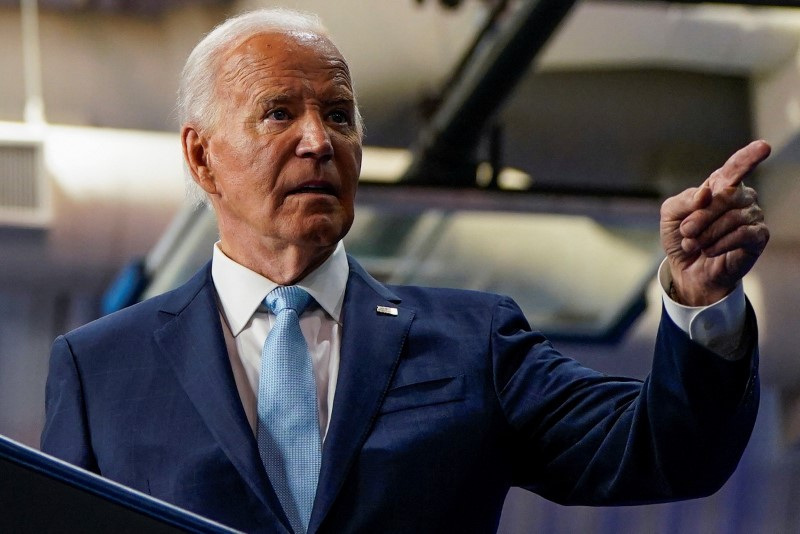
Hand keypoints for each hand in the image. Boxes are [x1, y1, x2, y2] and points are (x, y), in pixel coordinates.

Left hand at [660, 140, 770, 305]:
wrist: (688, 269)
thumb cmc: (682, 237)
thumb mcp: (671, 216)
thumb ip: (684, 201)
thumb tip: (707, 193)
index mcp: (720, 185)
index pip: (735, 167)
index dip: (748, 157)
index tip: (763, 147)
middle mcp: (741, 197)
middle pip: (726, 196)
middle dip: (700, 216)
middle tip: (686, 231)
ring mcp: (753, 216)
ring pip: (732, 218)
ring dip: (706, 235)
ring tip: (695, 244)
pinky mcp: (759, 237)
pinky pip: (743, 234)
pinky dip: (720, 244)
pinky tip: (710, 251)